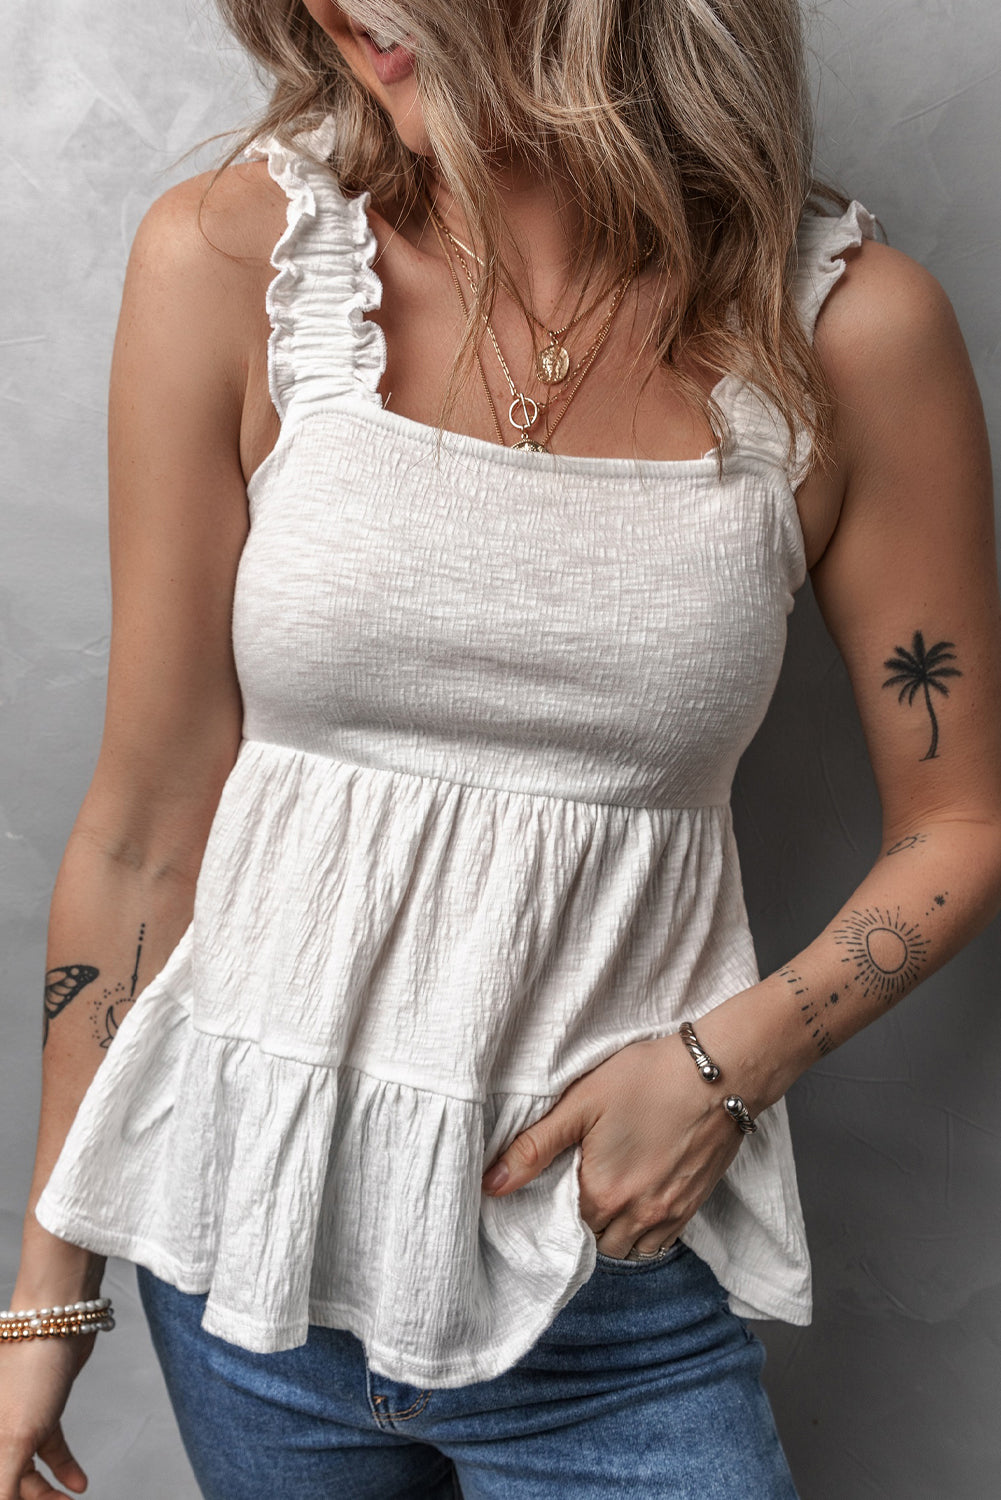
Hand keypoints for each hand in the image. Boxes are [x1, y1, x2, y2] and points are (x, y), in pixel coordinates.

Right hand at [0, 1334, 94, 1498]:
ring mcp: (15, 1419)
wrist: (59, 1318)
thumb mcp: (14, 1439)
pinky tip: (79, 1484)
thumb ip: (2, 1485)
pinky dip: (62, 1467)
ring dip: (48, 1491)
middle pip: (6, 1481)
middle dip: (32, 1499)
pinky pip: (48, 1448)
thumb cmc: (29, 1370)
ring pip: (27, 1468)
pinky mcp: (41, 1408)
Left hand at [481, 1033, 744, 1258]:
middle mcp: (635, 1216)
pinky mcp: (692, 1207)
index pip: (560, 1229)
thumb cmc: (649, 1079)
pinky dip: (641, 1233)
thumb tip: (491, 1185)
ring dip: (609, 1232)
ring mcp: (668, 1216)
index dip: (549, 1211)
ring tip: (603, 1196)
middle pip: (593, 1242)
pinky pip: (658, 1244)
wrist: (721, 1073)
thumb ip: (535, 1147)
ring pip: (626, 1249)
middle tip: (574, 1190)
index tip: (548, 1190)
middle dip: (579, 1224)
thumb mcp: (582, 1103)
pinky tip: (634, 1203)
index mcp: (602, 1194)